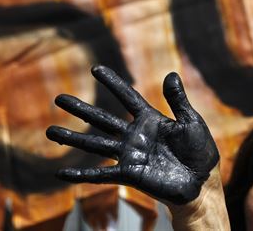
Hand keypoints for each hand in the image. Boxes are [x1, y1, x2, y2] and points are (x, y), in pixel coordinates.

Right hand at [46, 65, 218, 204]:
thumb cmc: (199, 152)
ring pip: (95, 144)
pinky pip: (100, 175)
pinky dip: (80, 174)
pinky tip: (61, 173)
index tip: (96, 69)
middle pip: (102, 119)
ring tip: (49, 131)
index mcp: (151, 120)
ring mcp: (130, 155)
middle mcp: (135, 136)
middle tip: (58, 98)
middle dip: (80, 108)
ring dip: (72, 138)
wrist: (202, 183)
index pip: (127, 97)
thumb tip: (170, 74)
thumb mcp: (190, 121)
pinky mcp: (129, 174)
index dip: (113, 83)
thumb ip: (177, 100)